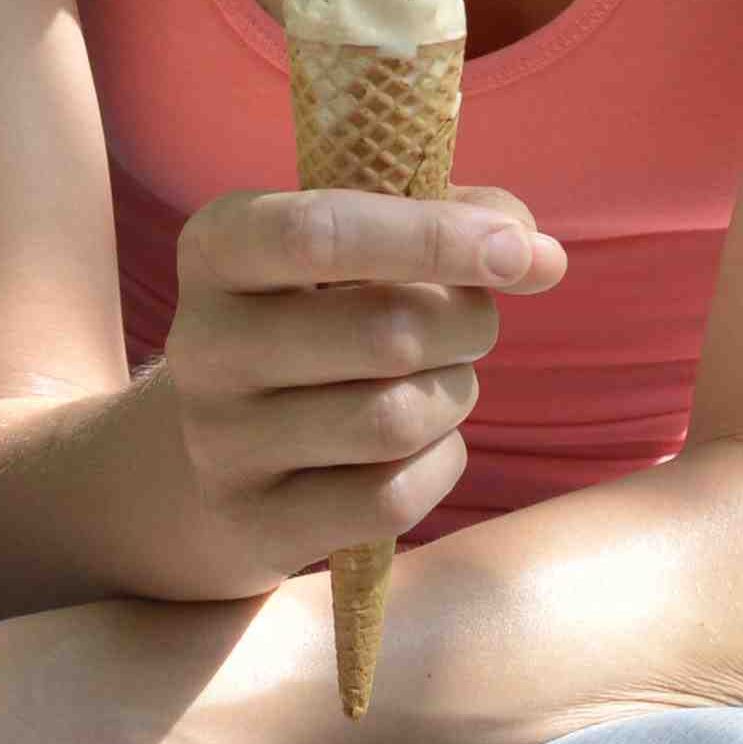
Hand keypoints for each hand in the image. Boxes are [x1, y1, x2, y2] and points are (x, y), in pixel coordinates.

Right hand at [133, 184, 564, 596]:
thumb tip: (540, 256)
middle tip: (471, 324)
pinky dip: (438, 466)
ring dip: (453, 397)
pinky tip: (419, 449)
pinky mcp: (254, 523)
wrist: (205, 458)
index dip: (435, 237)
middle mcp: (202, 342)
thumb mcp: (348, 253)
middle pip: (387, 333)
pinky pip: (391, 497)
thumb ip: (445, 220)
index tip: (519, 249)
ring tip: (438, 385)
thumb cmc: (308, 323)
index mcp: (218, 248)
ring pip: (396, 420)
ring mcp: (221, 441)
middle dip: (467, 324)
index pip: (321, 231)